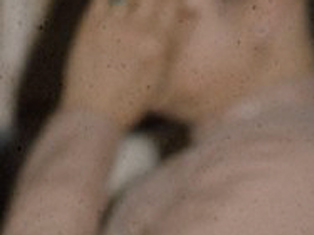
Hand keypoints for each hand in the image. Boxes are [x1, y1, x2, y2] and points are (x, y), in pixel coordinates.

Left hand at [61, 0, 183, 130]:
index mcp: (159, 44)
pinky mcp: (91, 23)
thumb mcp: (161, 76)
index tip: (173, 6)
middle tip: (150, 9)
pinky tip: (113, 7)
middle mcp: (138, 30)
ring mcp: (113, 25)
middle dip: (156, 0)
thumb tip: (191, 17)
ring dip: (134, 2)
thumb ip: (177, 43)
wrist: (95, 113)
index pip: (172, 4)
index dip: (174, 1)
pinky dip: (109, 0)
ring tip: (133, 15)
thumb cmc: (131, 100)